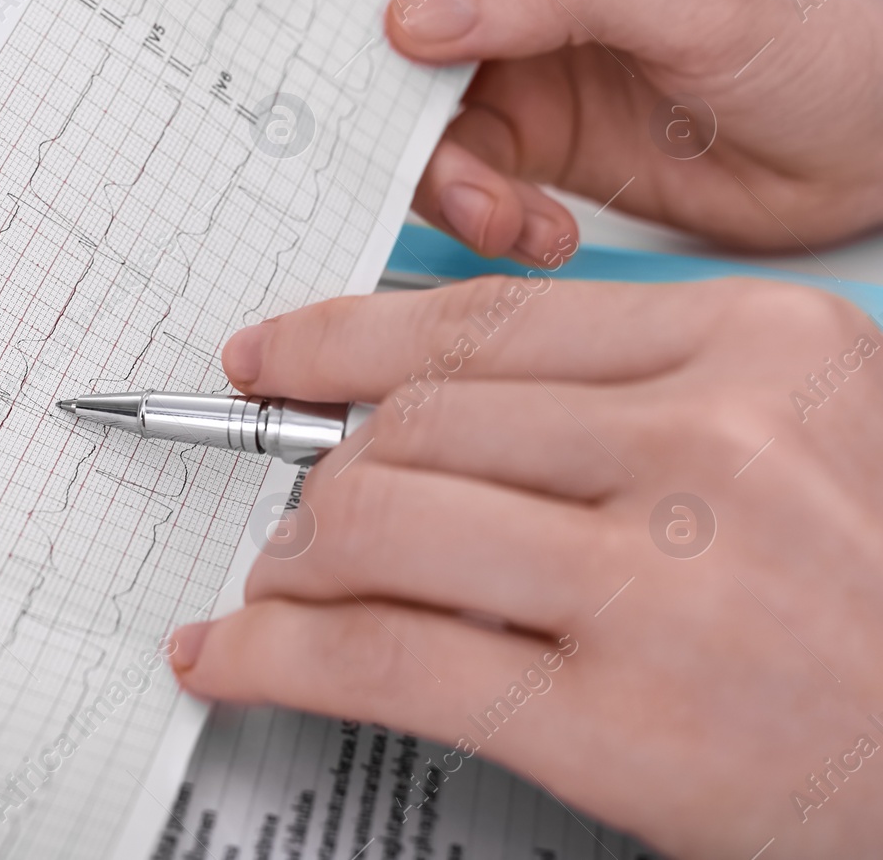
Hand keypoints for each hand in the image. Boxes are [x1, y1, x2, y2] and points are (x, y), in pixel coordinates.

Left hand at [170, 277, 882, 857]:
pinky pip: (384, 658)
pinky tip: (230, 658)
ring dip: (291, 558)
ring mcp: (664, 586)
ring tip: (276, 587)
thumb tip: (421, 416)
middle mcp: (711, 447)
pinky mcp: (620, 724)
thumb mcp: (800, 438)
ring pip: (377, 523)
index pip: (484, 323)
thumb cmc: (879, 598)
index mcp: (757, 348)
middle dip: (321, 470)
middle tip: (294, 509)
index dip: (343, 339)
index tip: (274, 355)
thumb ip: (628, 403)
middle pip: (416, 424)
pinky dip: (274, 656)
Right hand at [387, 0, 882, 262]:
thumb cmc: (818, 47)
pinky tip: (539, 230)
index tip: (357, 26)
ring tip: (499, 212)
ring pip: (422, 122)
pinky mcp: (532, 149)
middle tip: (401, 144)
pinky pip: (467, 186)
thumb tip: (422, 11)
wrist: (866, 165)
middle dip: (392, 99)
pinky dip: (489, 220)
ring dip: (447, 180)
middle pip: (407, 32)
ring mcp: (522, 70)